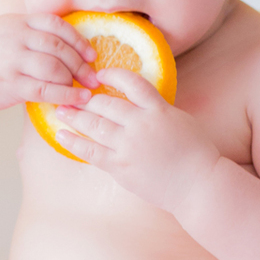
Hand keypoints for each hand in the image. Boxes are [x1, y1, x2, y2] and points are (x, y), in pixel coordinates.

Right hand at [0, 13, 97, 111]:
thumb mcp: (6, 30)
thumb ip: (32, 32)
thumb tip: (68, 46)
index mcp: (19, 22)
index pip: (57, 25)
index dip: (78, 40)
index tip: (91, 54)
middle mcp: (17, 38)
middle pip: (60, 47)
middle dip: (81, 64)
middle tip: (94, 77)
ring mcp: (13, 60)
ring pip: (55, 68)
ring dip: (75, 80)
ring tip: (85, 90)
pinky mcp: (10, 84)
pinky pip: (45, 89)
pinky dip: (65, 95)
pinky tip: (76, 100)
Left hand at [53, 68, 219, 210]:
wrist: (199, 185)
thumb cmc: (195, 154)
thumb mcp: (180, 120)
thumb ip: (157, 109)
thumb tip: (138, 102)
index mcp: (158, 109)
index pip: (131, 82)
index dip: (112, 74)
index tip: (99, 74)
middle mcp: (141, 125)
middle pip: (105, 103)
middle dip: (84, 97)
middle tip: (69, 93)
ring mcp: (128, 146)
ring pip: (94, 125)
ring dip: (74, 116)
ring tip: (61, 111)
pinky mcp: (120, 167)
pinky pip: (90, 152)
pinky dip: (73, 142)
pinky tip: (61, 135)